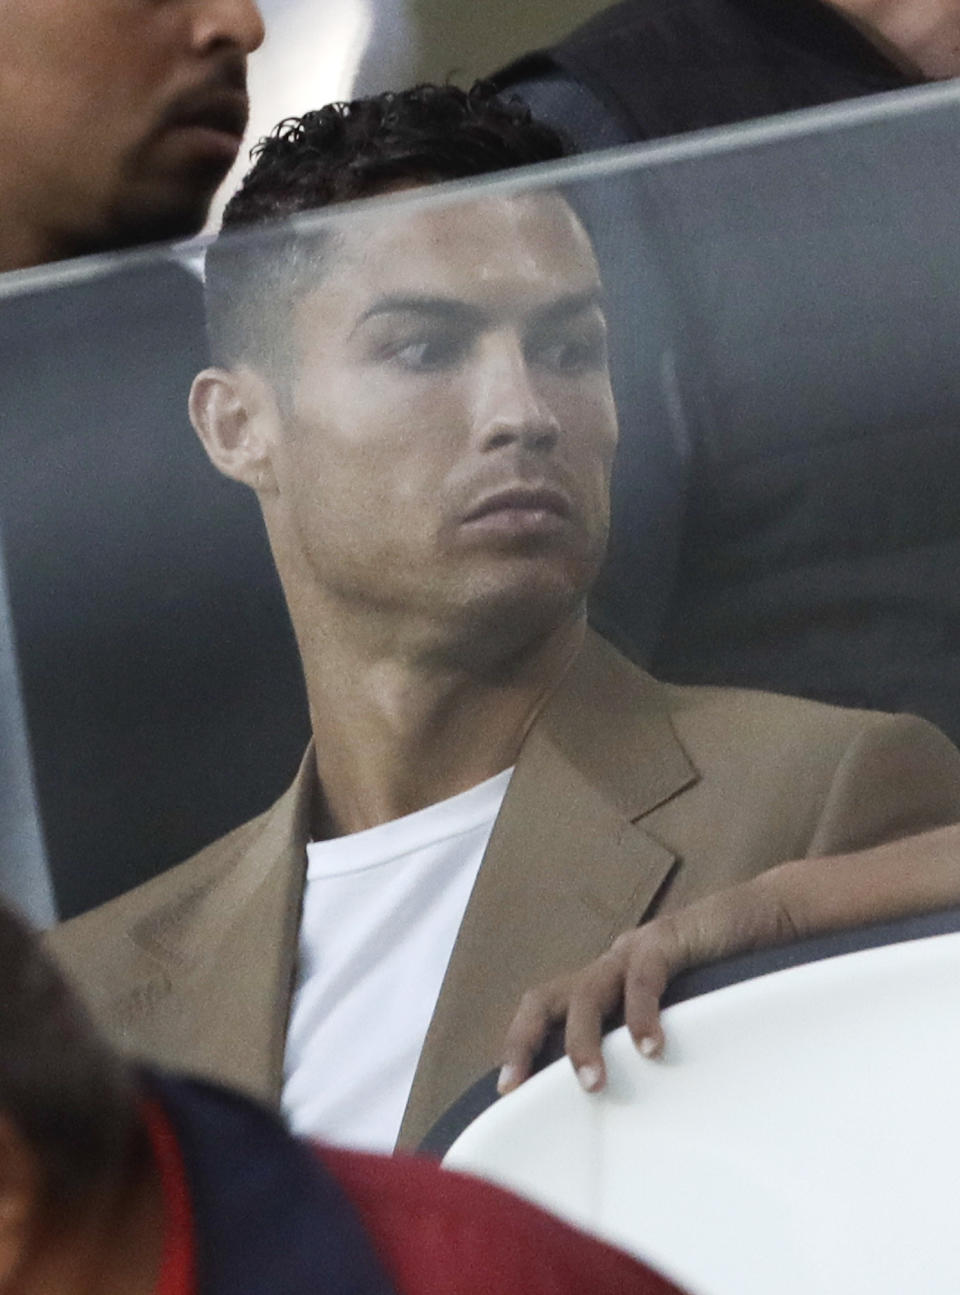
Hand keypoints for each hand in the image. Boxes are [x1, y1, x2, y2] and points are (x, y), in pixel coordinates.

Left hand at [497, 877, 797, 1095]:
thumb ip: (648, 1045)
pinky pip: (644, 977)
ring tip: (592, 1084)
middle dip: (524, 1040)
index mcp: (608, 984)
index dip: (522, 1045)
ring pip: (588, 992)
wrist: (768, 917)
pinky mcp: (669, 940)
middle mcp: (611, 965)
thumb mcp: (678, 1016)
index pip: (546, 1010)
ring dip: (583, 1041)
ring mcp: (636, 950)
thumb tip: (633, 1107)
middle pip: (546, 996)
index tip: (506, 1091)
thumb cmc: (726, 974)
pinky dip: (641, 1014)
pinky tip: (651, 1048)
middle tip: (517, 1087)